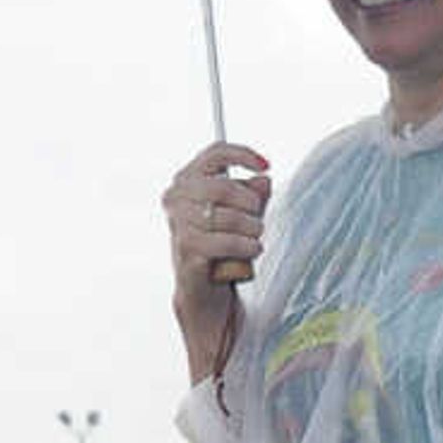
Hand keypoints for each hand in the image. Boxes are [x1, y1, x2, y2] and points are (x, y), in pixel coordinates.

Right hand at [165, 141, 270, 320]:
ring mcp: (178, 223)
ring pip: (229, 216)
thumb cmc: (222, 246)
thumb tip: (264, 179)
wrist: (205, 289)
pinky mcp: (186, 248)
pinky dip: (247, 246)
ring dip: (252, 229)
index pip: (214, 153)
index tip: (267, 165)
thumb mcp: (243, 215)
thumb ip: (254, 194)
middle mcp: (176, 198)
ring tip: (254, 239)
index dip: (243, 154)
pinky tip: (252, 250)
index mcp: (187, 181)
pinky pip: (227, 241)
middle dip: (251, 204)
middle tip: (258, 219)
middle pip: (224, 186)